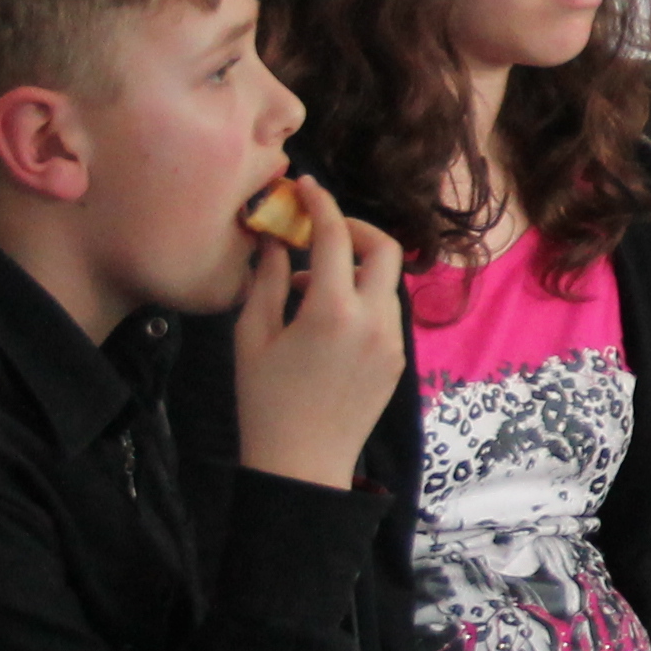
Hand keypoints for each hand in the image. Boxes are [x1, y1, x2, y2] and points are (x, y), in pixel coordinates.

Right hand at [232, 180, 408, 489]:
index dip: (321, 204)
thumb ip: (268, 280)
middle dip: (354, 229)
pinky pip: (385, 310)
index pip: (336, 236)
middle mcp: (374, 321)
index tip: (305, 187)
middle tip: (319, 232)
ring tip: (307, 285)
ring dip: (355, 267)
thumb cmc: (264, 402)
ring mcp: (393, 341)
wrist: (302, 464)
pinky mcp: (398, 359)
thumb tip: (275, 239)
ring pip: (385, 281)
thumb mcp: (252, 336)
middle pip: (384, 248)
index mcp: (334, 311)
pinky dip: (361, 297)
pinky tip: (324, 316)